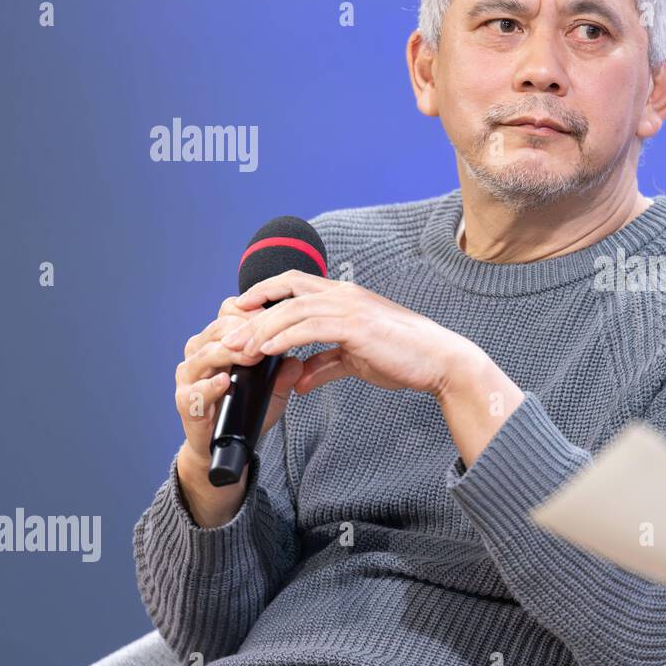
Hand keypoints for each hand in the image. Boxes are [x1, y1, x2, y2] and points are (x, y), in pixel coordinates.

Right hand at [173, 296, 305, 524]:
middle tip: (269, 337)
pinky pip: (195, 390)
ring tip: (251, 358)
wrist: (225, 443)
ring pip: (205, 354)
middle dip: (245, 332)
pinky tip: (224, 382)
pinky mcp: (185, 401)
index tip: (278, 318)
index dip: (252, 312)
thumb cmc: (246, 407)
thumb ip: (284, 373)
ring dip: (229, 354)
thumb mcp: (273, 387)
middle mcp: (199, 353)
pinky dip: (210, 386)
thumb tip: (297, 362)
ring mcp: (188, 376)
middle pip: (218, 329)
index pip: (229, 312)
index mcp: (218, 341)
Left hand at [225, 270, 524, 466]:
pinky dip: (284, 339)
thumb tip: (298, 381)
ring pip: (292, 311)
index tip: (239, 313)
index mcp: (344, 296)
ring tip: (239, 348)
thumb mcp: (356, 361)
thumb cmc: (403, 358)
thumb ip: (324, 366)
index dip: (263, 294)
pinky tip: (266, 352)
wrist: (439, 361)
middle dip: (252, 314)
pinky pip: (310, 328)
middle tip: (227, 335)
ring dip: (261, 329)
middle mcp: (343, 295)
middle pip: (286, 292)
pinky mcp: (355, 326)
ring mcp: (350, 307)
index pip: (294, 284)